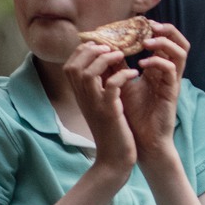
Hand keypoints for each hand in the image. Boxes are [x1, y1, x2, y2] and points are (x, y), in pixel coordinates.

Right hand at [64, 41, 138, 171]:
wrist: (115, 159)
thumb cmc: (112, 131)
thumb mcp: (101, 105)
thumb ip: (99, 86)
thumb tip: (106, 63)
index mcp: (80, 96)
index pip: (70, 65)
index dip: (84, 50)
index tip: (101, 45)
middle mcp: (82, 99)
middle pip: (74, 66)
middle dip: (91, 51)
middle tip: (110, 48)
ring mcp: (94, 105)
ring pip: (88, 73)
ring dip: (105, 60)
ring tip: (121, 55)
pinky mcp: (109, 112)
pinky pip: (111, 86)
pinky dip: (122, 75)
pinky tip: (134, 73)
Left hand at [121, 22, 189, 164]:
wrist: (139, 141)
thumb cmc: (131, 115)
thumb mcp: (119, 84)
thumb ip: (115, 66)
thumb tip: (103, 46)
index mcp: (157, 69)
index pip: (163, 41)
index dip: (153, 29)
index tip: (136, 22)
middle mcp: (167, 73)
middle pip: (179, 41)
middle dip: (166, 29)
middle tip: (149, 25)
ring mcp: (172, 82)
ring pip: (181, 51)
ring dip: (164, 42)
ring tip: (146, 41)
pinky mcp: (172, 92)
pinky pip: (172, 70)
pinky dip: (158, 62)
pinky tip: (142, 64)